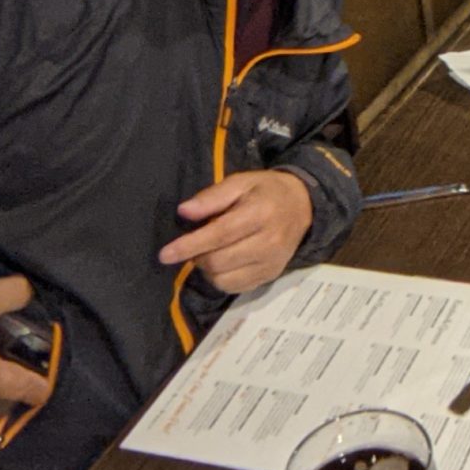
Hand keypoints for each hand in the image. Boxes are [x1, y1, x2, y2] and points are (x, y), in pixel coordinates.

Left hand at [158, 170, 313, 293]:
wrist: (304, 206)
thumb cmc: (266, 191)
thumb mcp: (240, 182)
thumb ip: (212, 197)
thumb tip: (184, 212)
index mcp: (260, 213)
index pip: (219, 234)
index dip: (189, 245)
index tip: (165, 254)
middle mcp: (268, 242)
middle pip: (219, 261)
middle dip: (196, 256)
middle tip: (193, 245)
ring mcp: (271, 263)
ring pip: (224, 279)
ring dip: (207, 269)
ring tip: (210, 252)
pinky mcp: (270, 276)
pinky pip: (235, 287)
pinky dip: (220, 278)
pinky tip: (223, 263)